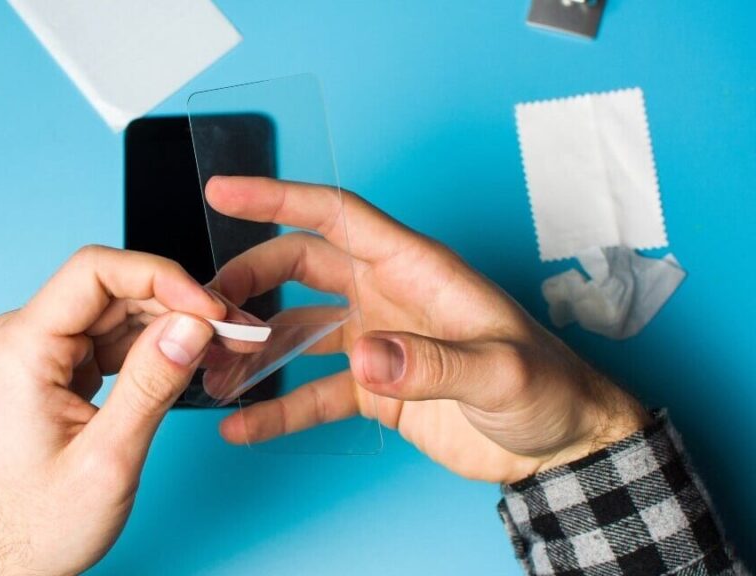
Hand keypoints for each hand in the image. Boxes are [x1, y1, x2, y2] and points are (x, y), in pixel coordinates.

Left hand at [0, 246, 223, 575]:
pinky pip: (111, 340)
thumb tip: (192, 326)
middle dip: (178, 304)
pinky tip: (189, 360)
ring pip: (117, 313)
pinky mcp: (55, 370)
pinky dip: (154, 347)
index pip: (96, 271)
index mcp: (22, 347)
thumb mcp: (106, 459)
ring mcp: (39, 354)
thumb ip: (152, 385)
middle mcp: (25, 339)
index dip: (161, 277)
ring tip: (222, 346)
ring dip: (172, 325)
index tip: (209, 307)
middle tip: (233, 330)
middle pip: (112, 289)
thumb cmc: (34, 524)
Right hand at [207, 177, 649, 483]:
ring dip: (256, 347)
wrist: (563, 445)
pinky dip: (280, 407)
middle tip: (207, 308)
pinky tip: (247, 424)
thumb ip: (433, 362)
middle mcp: (388, 295)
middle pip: (300, 267)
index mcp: (416, 269)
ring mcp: (379, 341)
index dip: (277, 198)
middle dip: (249, 280)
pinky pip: (315, 390)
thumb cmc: (549, 389)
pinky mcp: (377, 388)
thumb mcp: (501, 372)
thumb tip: (365, 355)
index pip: (336, 216)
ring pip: (298, 329)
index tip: (224, 191)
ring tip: (215, 374)